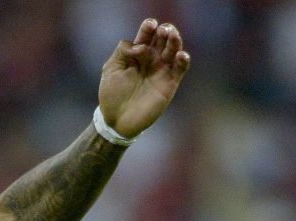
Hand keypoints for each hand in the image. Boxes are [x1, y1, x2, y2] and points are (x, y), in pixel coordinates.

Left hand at [98, 18, 189, 138]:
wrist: (117, 120)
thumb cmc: (112, 94)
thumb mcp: (111, 69)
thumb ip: (122, 51)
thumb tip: (139, 46)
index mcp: (138, 52)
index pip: (146, 34)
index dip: (149, 27)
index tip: (150, 25)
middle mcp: (152, 58)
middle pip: (163, 38)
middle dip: (165, 30)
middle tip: (164, 30)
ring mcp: (162, 70)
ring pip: (174, 50)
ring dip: (176, 40)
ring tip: (172, 36)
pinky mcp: (169, 83)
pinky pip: (180, 68)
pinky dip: (184, 60)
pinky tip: (181, 55)